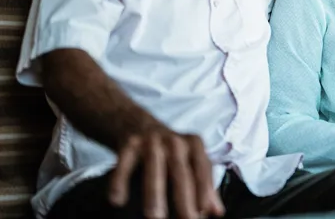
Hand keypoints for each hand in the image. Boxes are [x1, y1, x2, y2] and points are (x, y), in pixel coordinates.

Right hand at [108, 127, 224, 218]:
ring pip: (154, 166)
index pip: (203, 168)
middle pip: (180, 170)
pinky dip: (119, 181)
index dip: (204, 189)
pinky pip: (124, 163)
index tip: (203, 211)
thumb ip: (204, 185)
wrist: (139, 124)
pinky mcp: (129, 143)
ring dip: (154, 192)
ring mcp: (151, 140)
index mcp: (194, 144)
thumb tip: (217, 212)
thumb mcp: (191, 161)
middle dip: (183, 197)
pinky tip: (117, 200)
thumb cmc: (171, 151)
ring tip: (154, 216)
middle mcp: (175, 140)